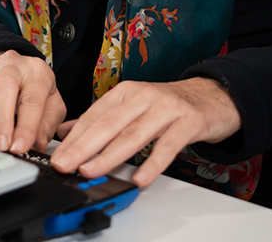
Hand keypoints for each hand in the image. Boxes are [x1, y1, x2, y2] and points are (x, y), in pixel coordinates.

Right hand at [0, 50, 67, 154]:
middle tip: (0, 145)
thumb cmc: (33, 89)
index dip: (26, 126)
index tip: (19, 147)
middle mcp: (11, 64)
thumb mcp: (51, 104)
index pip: (32, 99)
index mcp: (37, 73)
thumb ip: (47, 124)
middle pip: (4, 86)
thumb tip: (36, 145)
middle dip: (1, 119)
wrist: (13, 66)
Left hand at [49, 77, 240, 186]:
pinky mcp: (187, 122)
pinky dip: (152, 163)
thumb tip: (67, 131)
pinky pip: (167, 146)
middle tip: (65, 164)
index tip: (57, 155)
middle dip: (83, 146)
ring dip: (109, 155)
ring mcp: (165, 109)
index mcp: (126, 93)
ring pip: (133, 135)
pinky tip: (140, 177)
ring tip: (91, 170)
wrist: (213, 95)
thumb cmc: (170, 105)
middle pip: (108, 124)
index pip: (94, 115)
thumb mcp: (133, 105)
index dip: (74, 137)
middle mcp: (143, 97)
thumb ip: (102, 118)